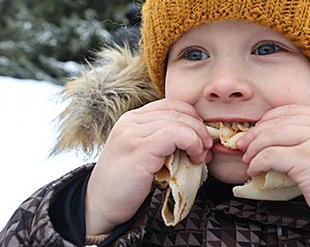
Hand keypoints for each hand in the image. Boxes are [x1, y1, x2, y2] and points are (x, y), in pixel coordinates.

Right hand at [85, 99, 212, 234]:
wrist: (102, 206)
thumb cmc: (128, 183)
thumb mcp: (148, 153)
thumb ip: (165, 140)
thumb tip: (201, 138)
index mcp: (133, 118)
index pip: (172, 104)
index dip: (193, 117)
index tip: (203, 137)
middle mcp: (131, 121)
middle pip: (178, 111)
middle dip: (200, 128)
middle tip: (208, 148)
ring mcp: (132, 133)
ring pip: (179, 121)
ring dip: (198, 138)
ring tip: (201, 157)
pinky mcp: (138, 149)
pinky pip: (174, 134)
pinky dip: (191, 142)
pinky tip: (194, 156)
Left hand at [237, 104, 309, 245]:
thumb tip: (271, 137)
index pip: (290, 111)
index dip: (266, 120)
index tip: (254, 132)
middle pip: (278, 122)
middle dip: (254, 134)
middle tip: (242, 145)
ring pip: (271, 136)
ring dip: (253, 149)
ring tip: (247, 160)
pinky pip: (272, 156)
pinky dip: (258, 162)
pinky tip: (255, 170)